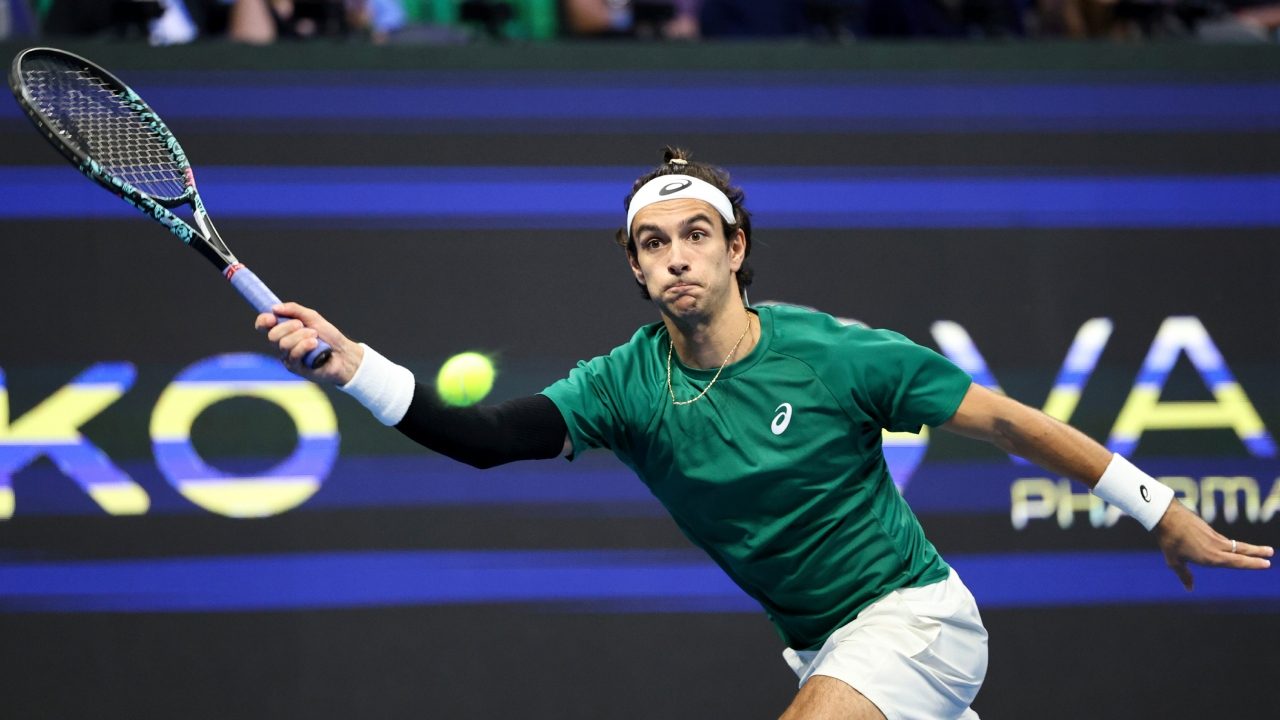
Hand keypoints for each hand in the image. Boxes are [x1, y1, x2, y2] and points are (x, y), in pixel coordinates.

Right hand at [254, 302, 362, 384]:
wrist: (344, 353)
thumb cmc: (329, 336)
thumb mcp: (313, 317)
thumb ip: (294, 310)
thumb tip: (274, 308)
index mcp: (284, 331)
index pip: (263, 326)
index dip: (263, 321)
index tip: (272, 317)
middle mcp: (282, 345)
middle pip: (272, 335)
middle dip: (288, 327)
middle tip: (304, 326)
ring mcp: (287, 357)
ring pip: (283, 344)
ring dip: (302, 336)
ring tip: (315, 336)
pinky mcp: (295, 368)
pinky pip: (293, 355)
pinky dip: (305, 346)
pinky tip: (315, 344)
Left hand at [1154, 501, 1272, 590]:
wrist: (1165, 514)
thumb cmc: (1168, 539)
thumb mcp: (1173, 561)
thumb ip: (1184, 575)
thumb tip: (1189, 588)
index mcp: (1210, 557)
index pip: (1236, 562)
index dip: (1252, 563)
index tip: (1266, 564)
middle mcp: (1215, 547)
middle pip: (1241, 550)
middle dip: (1257, 552)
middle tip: (1271, 553)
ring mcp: (1213, 536)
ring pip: (1235, 544)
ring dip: (1249, 547)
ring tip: (1263, 550)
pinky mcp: (1208, 529)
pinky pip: (1224, 540)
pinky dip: (1233, 544)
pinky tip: (1235, 547)